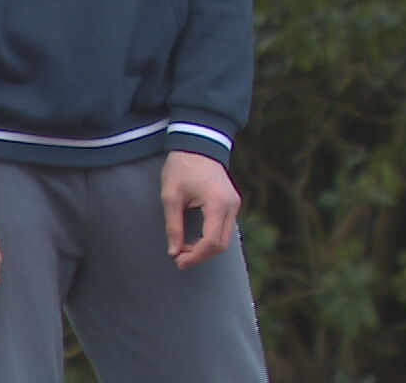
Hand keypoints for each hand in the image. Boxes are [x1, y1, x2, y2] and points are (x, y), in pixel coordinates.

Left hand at [162, 150, 240, 270]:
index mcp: (218, 203)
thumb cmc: (182, 167)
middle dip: (200, 255)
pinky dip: (210, 238)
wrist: (198, 144)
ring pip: (225, 238)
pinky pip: (224, 228)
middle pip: (221, 244)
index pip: (211, 241)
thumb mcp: (171, 195)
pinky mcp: (232, 203)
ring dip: (205, 248)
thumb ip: (173, 225)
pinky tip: (193, 239)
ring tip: (183, 249)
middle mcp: (232, 206)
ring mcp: (235, 204)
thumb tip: (173, 251)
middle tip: (179, 259)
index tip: (178, 262)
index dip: (195, 256)